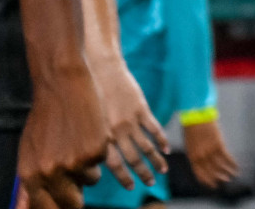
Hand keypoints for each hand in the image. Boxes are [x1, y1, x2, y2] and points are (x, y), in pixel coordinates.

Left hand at [18, 63, 108, 208]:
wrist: (61, 84)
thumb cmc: (45, 116)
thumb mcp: (30, 150)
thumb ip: (29, 183)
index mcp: (29, 175)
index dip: (58, 208)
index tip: (66, 205)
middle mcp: (49, 174)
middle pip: (70, 204)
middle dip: (76, 197)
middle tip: (78, 182)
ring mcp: (74, 164)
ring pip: (89, 180)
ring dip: (88, 168)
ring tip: (79, 142)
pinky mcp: (95, 151)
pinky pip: (101, 162)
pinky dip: (98, 150)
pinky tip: (89, 131)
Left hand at [90, 56, 169, 188]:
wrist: (100, 67)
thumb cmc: (89, 93)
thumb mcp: (88, 119)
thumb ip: (96, 138)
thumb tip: (100, 159)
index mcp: (100, 137)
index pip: (115, 165)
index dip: (124, 178)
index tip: (132, 187)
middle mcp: (115, 132)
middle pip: (133, 159)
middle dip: (143, 174)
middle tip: (150, 183)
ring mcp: (130, 121)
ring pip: (146, 147)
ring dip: (156, 161)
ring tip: (163, 170)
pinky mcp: (141, 109)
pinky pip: (154, 129)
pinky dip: (161, 140)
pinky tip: (166, 148)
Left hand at [184, 120, 239, 189]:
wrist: (196, 114)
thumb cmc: (191, 128)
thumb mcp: (189, 143)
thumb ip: (195, 154)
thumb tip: (201, 163)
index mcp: (191, 156)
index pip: (199, 174)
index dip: (206, 181)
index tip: (213, 185)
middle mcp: (200, 156)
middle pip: (210, 172)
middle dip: (217, 179)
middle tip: (223, 182)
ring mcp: (209, 150)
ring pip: (219, 167)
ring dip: (226, 173)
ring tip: (232, 176)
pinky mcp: (218, 144)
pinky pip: (226, 157)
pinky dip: (232, 164)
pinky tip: (236, 167)